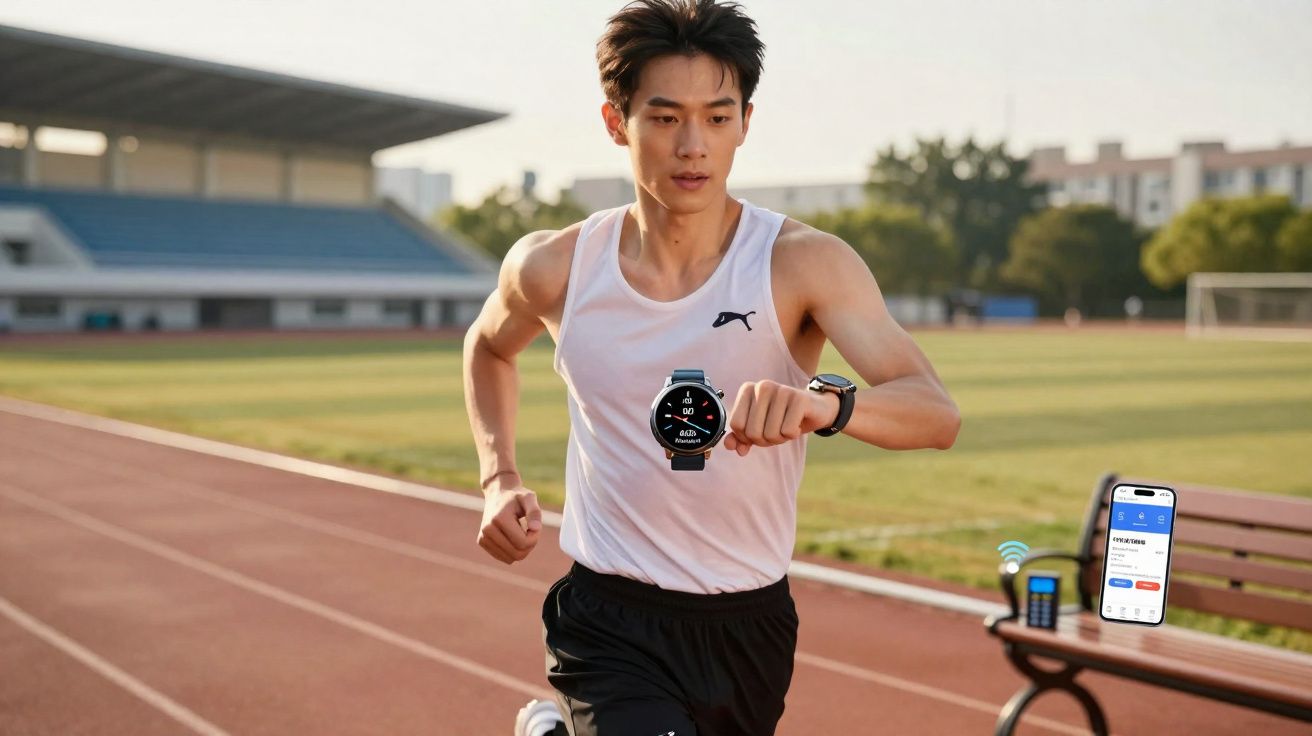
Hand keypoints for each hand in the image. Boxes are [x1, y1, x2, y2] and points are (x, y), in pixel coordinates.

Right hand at [477, 483, 541, 563]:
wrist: (498, 493)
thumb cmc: (517, 496)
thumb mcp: (529, 498)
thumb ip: (534, 512)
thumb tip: (535, 528)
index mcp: (499, 518)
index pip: (522, 543)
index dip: (535, 538)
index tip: (536, 527)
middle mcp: (487, 529)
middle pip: (517, 554)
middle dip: (529, 545)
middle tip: (531, 531)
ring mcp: (483, 537)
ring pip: (511, 559)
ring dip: (522, 549)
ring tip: (522, 532)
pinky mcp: (482, 542)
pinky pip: (504, 558)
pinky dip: (513, 551)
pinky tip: (513, 537)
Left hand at [722, 379, 840, 455]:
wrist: (815, 410)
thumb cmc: (782, 418)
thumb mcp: (759, 428)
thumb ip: (741, 437)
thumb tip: (729, 446)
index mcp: (748, 389)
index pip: (736, 425)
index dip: (747, 437)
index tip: (760, 429)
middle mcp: (763, 386)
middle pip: (752, 432)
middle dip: (765, 440)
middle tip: (776, 429)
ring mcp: (781, 390)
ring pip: (770, 434)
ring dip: (780, 438)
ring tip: (787, 426)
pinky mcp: (799, 398)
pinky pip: (787, 431)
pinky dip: (793, 435)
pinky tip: (797, 424)